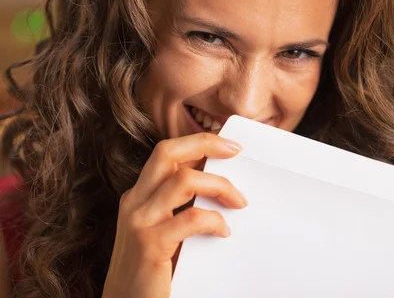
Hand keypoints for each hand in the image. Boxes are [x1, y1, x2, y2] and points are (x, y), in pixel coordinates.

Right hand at [102, 133, 247, 297]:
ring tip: (239, 201)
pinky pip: (191, 218)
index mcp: (139, 195)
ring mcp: (139, 221)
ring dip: (219, 185)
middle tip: (235, 151)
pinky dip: (214, 220)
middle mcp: (135, 201)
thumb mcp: (164, 230)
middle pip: (167, 152)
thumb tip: (221, 187)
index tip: (229, 146)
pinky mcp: (149, 245)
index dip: (198, 143)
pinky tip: (223, 231)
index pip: (167, 154)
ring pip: (184, 180)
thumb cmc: (151, 270)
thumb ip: (182, 207)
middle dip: (205, 143)